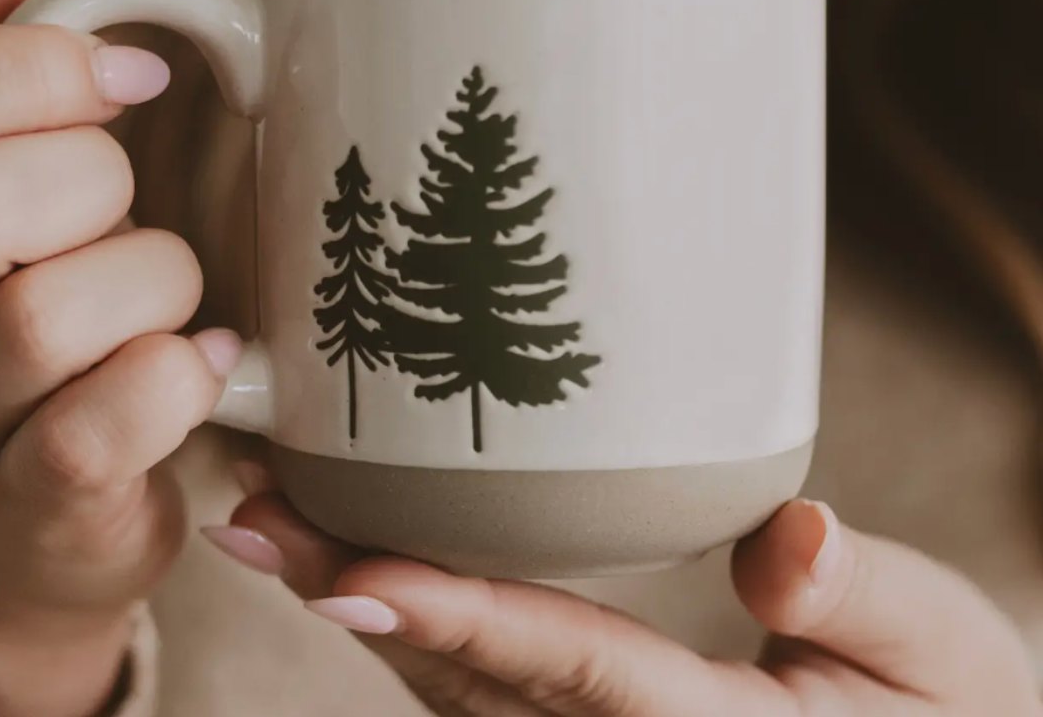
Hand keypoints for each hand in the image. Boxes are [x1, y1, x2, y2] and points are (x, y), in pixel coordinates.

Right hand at [0, 0, 237, 716]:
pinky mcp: (31, 522)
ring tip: (165, 304)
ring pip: (43, 315)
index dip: (41, 67)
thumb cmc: (29, 326)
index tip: (138, 76)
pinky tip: (201, 365)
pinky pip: (95, 435)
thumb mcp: (4, 188)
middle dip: (92, 179)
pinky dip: (172, 382)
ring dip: (148, 282)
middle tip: (122, 209)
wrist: (31, 521)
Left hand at [212, 479, 1040, 715]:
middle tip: (258, 514)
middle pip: (471, 676)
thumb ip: (870, 599)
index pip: (566, 665)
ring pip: (457, 682)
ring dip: (362, 597)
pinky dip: (412, 613)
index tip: (348, 572)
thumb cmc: (951, 714)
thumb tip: (788, 540)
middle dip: (356, 593)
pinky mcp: (597, 716)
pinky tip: (362, 553)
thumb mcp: (947, 657)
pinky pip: (485, 679)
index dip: (457, 618)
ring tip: (276, 519)